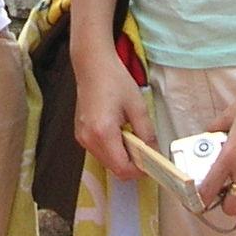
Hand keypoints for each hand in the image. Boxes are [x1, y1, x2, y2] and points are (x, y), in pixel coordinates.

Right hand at [72, 40, 152, 179]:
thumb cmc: (115, 80)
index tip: (152, 164)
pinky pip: (99, 152)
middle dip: (132, 165)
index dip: (139, 170)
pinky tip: (119, 133)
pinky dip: (112, 150)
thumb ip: (147, 133)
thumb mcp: (138, 106)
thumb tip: (155, 153)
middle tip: (146, 150)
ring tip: (132, 137)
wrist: (92, 65)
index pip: (122, 168)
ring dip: (122, 157)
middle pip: (114, 168)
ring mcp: (82, 138)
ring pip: (106, 162)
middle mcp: (88, 139)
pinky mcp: (80, 134)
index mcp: (102, 132)